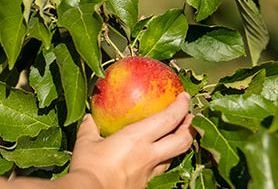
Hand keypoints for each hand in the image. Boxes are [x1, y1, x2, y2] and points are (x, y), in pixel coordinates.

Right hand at [68, 93, 193, 188]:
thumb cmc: (89, 166)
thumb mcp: (86, 142)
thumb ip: (89, 128)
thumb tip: (89, 119)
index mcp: (138, 138)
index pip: (168, 119)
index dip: (180, 106)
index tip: (185, 97)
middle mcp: (149, 155)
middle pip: (182, 141)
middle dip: (190, 128)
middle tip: (190, 118)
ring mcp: (150, 172)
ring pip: (174, 157)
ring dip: (178, 145)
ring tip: (176, 137)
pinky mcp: (145, 185)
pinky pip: (159, 171)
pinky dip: (162, 161)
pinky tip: (155, 159)